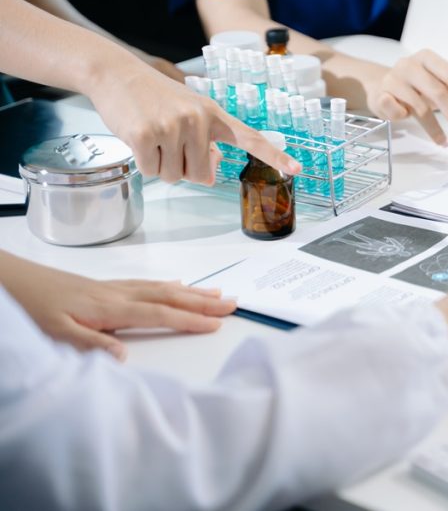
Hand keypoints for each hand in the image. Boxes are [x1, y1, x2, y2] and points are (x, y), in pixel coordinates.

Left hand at [0, 250, 235, 360]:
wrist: (15, 281)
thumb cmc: (33, 308)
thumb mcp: (55, 334)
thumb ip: (90, 345)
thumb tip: (124, 357)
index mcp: (111, 308)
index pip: (159, 314)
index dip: (189, 319)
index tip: (217, 324)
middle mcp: (119, 294)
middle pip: (170, 297)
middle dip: (203, 301)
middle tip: (234, 303)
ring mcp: (115, 288)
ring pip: (163, 288)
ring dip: (193, 292)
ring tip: (219, 294)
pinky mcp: (108, 287)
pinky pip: (150, 284)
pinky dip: (170, 286)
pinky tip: (178, 286)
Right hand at [87, 61, 300, 184]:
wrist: (116, 73)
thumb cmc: (155, 97)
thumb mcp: (190, 111)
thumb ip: (207, 140)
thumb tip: (211, 172)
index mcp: (215, 114)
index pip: (250, 138)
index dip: (274, 156)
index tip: (295, 169)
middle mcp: (198, 120)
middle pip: (202, 175)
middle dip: (184, 168)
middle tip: (169, 143)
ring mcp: (172, 127)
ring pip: (174, 176)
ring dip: (162, 165)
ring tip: (154, 136)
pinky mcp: (146, 135)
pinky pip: (151, 171)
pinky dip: (143, 162)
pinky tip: (139, 137)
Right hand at [368, 49, 447, 145]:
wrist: (381, 86)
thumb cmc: (415, 86)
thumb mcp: (439, 82)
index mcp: (428, 58)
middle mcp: (409, 65)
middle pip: (439, 92)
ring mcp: (393, 80)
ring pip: (420, 107)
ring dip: (435, 128)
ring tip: (444, 140)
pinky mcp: (380, 96)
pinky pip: (396, 112)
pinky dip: (404, 118)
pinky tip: (407, 119)